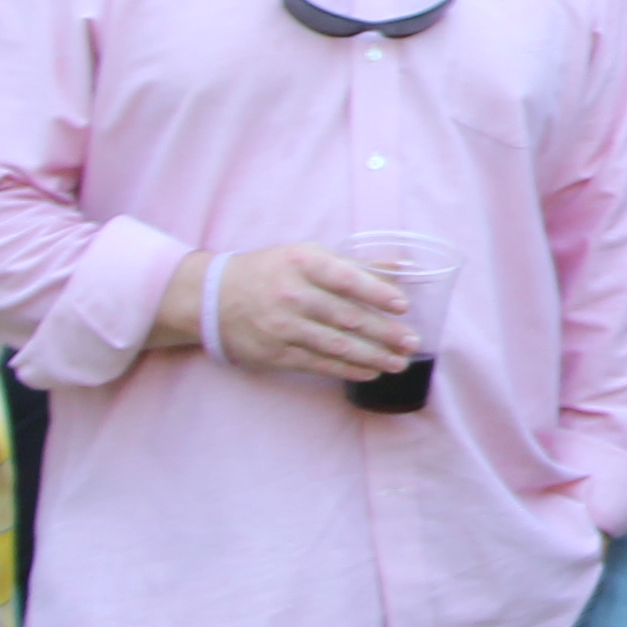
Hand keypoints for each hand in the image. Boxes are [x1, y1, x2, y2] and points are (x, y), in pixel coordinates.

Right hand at [211, 245, 412, 382]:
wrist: (214, 298)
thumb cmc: (271, 271)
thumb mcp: (306, 255)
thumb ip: (353, 264)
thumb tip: (400, 266)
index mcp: (302, 263)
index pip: (346, 278)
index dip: (377, 293)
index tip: (403, 306)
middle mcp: (292, 294)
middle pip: (346, 317)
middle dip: (384, 333)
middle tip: (412, 342)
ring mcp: (283, 326)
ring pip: (336, 345)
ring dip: (372, 356)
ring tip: (399, 363)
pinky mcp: (276, 353)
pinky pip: (319, 363)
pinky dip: (348, 369)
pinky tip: (371, 371)